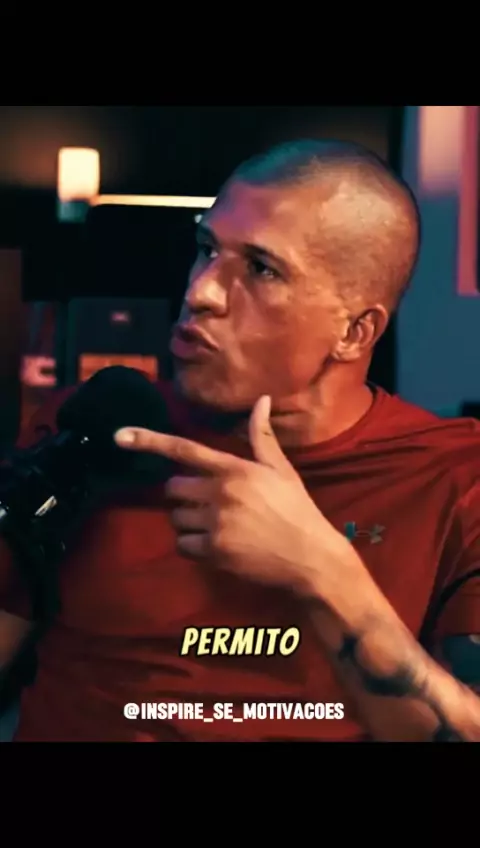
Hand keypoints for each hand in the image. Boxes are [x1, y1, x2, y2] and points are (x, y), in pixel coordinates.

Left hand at [114, 396, 347, 595]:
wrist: (310, 556)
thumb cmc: (296, 509)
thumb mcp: (281, 469)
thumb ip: (262, 436)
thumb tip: (260, 400)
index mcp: (234, 469)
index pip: (184, 449)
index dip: (149, 441)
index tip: (119, 436)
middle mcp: (220, 492)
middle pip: (173, 489)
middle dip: (183, 495)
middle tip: (206, 503)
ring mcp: (215, 523)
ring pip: (176, 518)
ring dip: (188, 522)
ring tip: (216, 526)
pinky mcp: (213, 551)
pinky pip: (182, 545)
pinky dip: (193, 546)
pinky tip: (216, 545)